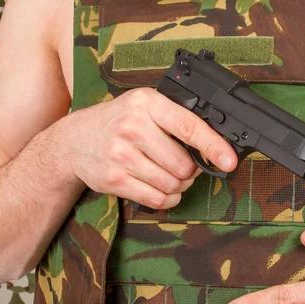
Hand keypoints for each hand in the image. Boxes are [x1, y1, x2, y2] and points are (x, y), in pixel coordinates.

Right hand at [64, 88, 236, 208]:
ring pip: (172, 185)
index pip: (188, 126)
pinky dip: (167, 199)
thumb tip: (217, 144)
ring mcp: (121, 154)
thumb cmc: (119, 122)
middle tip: (184, 167)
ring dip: (179, 187)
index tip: (229, 161)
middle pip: (184, 165)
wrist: (75, 140)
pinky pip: (156, 200)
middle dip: (190, 172)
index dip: (213, 146)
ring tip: (170, 176)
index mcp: (147, 103)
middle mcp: (132, 126)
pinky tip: (162, 190)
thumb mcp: (145, 107)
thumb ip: (177, 119)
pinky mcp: (113, 179)